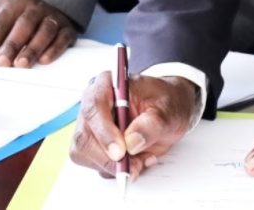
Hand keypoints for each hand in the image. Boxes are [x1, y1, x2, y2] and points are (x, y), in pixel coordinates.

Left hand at [0, 0, 76, 66]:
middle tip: (2, 63)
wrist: (49, 2)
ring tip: (21, 64)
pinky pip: (63, 37)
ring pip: (44, 30)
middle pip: (24, 25)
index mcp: (14, 4)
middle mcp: (35, 8)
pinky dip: (55, 49)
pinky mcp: (67, 28)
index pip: (0, 23)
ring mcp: (52, 17)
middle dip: (12, 45)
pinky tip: (45, 60)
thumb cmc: (16, 17)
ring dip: (33, 47)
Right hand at [69, 73, 198, 180]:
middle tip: (134, 165)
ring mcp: (91, 125)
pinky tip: (135, 160)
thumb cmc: (166, 103)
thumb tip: (131, 142)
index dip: (104, 132)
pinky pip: (96, 165)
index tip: (121, 151)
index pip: (94, 106)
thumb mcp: (168, 111)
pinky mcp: (93, 145)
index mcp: (108, 84)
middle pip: (84, 136)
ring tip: (141, 158)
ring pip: (86, 154)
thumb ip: (151, 125)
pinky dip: (116, 169)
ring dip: (113, 165)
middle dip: (108, 157)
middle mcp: (94, 103)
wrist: (168, 111)